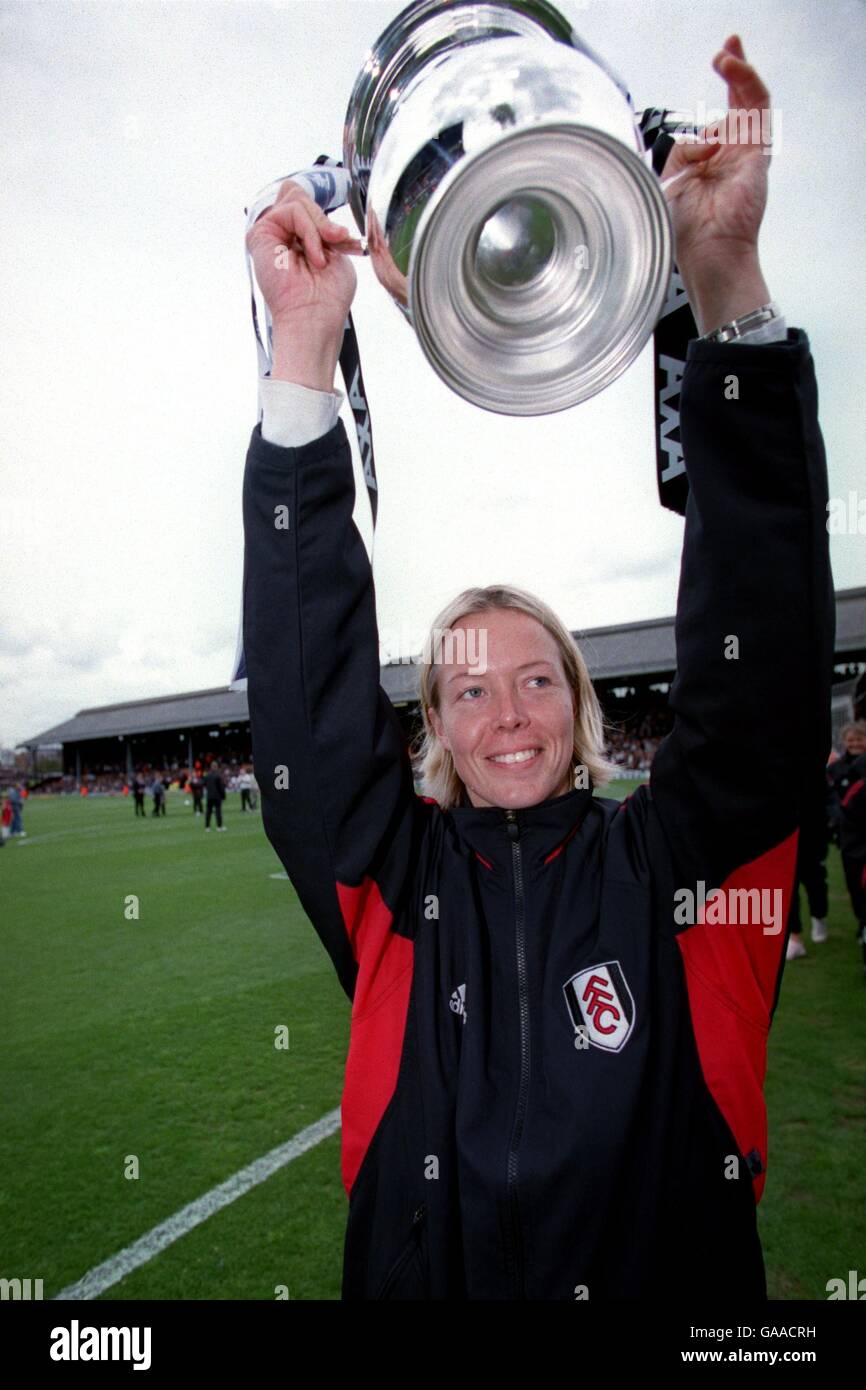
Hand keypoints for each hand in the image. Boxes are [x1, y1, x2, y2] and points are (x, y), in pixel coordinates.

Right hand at [245, 180, 364, 387]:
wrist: (315, 319)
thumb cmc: (327, 296)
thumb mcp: (335, 250)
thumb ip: (322, 224)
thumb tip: (309, 201)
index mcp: (294, 237)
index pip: (304, 201)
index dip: (325, 216)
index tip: (344, 241)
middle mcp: (278, 233)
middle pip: (299, 195)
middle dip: (324, 220)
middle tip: (337, 243)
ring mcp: (268, 233)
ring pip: (297, 199)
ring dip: (319, 227)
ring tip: (322, 257)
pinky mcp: (259, 235)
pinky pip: (291, 211)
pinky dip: (310, 231)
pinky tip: (314, 258)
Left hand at [661, 36, 773, 332]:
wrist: (705, 254)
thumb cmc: (684, 232)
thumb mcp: (667, 182)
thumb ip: (676, 153)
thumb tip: (692, 133)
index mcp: (708, 166)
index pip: (715, 125)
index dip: (710, 105)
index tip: (703, 82)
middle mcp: (730, 158)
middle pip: (739, 104)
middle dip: (734, 72)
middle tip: (727, 48)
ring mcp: (746, 155)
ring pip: (751, 101)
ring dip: (740, 72)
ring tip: (725, 55)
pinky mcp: (758, 153)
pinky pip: (758, 109)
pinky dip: (746, 83)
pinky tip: (731, 69)